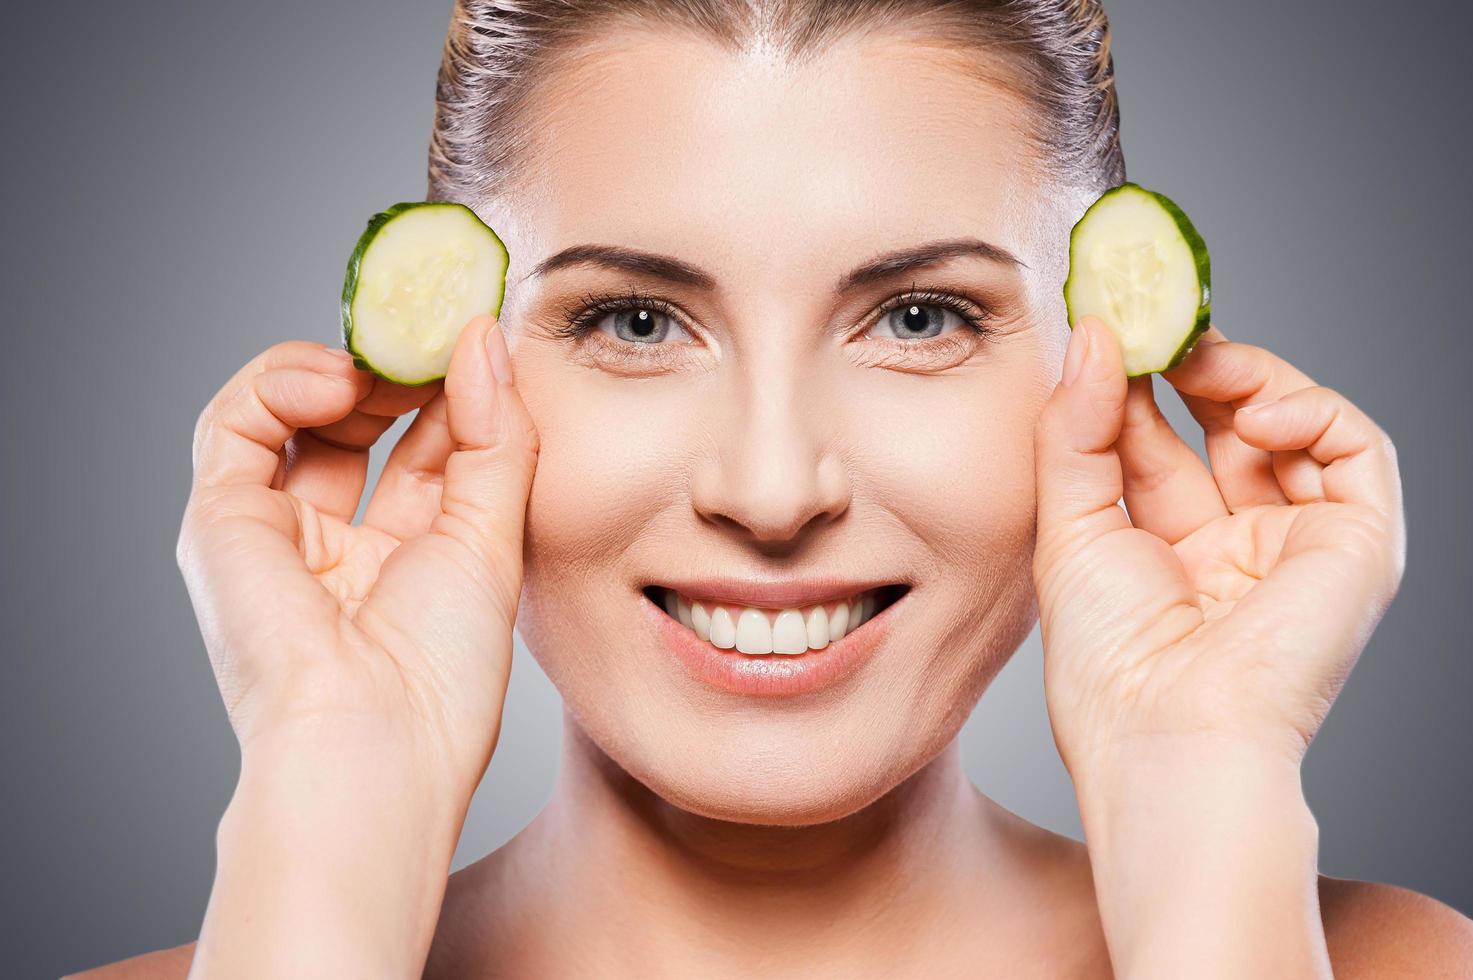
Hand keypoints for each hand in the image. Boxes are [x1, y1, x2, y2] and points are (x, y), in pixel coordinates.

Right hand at [176, 314, 537, 809]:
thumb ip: (496, 436)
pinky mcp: (221, 523)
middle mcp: (343, 545)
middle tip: (437, 329)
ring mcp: (279, 533)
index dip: (457, 391)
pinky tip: (336, 378)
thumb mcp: (494, 537)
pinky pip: (235, 425)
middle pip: (366, 428)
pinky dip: (279, 383)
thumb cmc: (442, 674)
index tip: (487, 336)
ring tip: (389, 356)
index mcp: (412, 560)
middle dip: (402, 373)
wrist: (371, 748)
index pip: (432, 448)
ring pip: (295, 417)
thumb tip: (484, 336)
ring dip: (344, 370)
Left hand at [1032, 316, 1404, 778]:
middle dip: (1191, 366)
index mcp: (1162, 548)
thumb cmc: (1109, 662)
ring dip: (1248, 377)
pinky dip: (1312, 411)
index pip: (1154, 438)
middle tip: (1157, 324)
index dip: (1134, 381)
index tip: (1108, 325)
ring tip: (1200, 358)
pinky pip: (1355, 450)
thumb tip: (1096, 336)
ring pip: (1292, 426)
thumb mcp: (1068, 525)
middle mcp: (1233, 543)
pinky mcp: (1356, 547)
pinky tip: (1259, 409)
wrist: (1167, 740)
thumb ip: (1077, 429)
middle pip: (1222, 424)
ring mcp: (1296, 543)